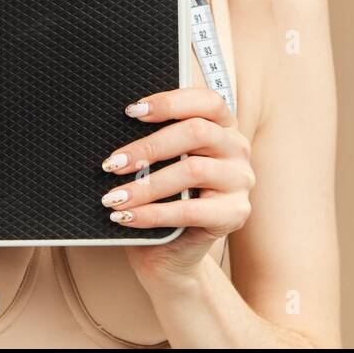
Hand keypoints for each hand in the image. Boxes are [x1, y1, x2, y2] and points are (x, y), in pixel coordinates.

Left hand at [99, 88, 254, 285]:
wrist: (171, 252)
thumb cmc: (161, 197)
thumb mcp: (160, 163)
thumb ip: (154, 142)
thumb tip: (117, 128)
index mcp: (222, 125)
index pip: (207, 101)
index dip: (171, 102)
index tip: (132, 111)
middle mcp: (237, 148)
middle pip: (197, 132)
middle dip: (149, 147)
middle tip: (113, 163)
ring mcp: (240, 181)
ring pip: (193, 170)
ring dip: (146, 185)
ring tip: (114, 197)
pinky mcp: (235, 214)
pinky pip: (190, 210)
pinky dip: (153, 214)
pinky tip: (127, 217)